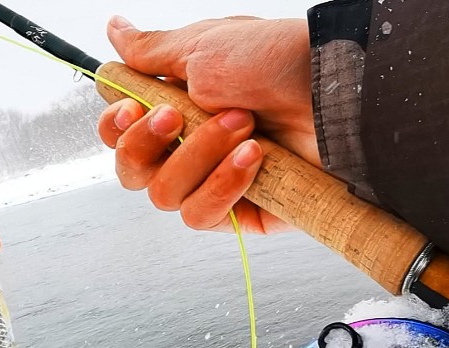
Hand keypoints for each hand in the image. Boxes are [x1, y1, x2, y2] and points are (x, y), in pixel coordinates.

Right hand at [97, 16, 317, 233]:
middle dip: (148, 143)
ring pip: (165, 196)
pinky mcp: (244, 212)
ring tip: (243, 126)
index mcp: (177, 107)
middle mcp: (192, 148)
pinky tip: (254, 158)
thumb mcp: (202, 47)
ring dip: (198, 157)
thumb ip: (149, 51)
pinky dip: (223, 185)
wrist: (335, 91)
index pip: (121, 136)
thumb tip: (114, 30)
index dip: (118, 129)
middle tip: (178, 115)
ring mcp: (217, 183)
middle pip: (132, 172)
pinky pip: (203, 216)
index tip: (132, 109)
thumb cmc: (275, 61)